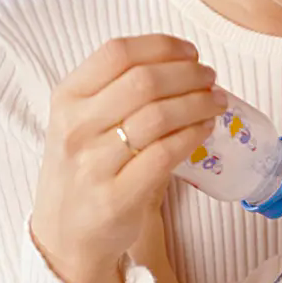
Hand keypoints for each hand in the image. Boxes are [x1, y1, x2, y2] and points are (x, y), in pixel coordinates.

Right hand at [31, 35, 226, 282]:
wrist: (65, 235)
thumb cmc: (83, 173)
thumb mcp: (81, 124)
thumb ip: (117, 95)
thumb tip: (183, 70)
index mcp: (66, 99)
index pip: (117, 53)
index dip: (162, 47)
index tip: (191, 53)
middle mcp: (76, 128)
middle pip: (144, 81)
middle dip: (188, 75)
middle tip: (211, 79)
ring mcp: (94, 164)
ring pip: (158, 116)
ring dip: (198, 103)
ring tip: (217, 102)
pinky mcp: (118, 197)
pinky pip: (165, 155)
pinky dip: (193, 135)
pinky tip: (206, 129)